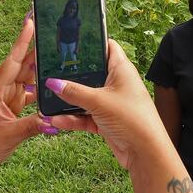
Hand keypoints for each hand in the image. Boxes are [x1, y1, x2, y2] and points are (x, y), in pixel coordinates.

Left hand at [0, 17, 40, 179]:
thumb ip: (32, 126)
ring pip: (27, 79)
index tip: (30, 21)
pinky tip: (52, 87)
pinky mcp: (11, 109)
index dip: (22, 42)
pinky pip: (29, 94)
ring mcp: (6, 99)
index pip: (12, 62)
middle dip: (36, 49)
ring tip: (58, 56)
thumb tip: (54, 119)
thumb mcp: (9, 136)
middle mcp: (0, 91)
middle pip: (22, 66)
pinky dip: (40, 90)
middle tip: (51, 32)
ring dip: (40, 70)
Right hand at [41, 39, 171, 169]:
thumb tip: (52, 82)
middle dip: (71, 75)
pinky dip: (73, 119)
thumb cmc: (131, 118)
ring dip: (68, 101)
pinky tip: (57, 121)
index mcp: (121, 70)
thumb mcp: (99, 101)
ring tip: (46, 101)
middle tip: (49, 70)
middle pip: (91, 73)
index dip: (92, 42)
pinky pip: (85, 116)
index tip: (71, 40)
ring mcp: (111, 103)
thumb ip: (74, 91)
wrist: (145, 153)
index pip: (107, 47)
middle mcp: (117, 84)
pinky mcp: (106, 121)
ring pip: (85, 97)